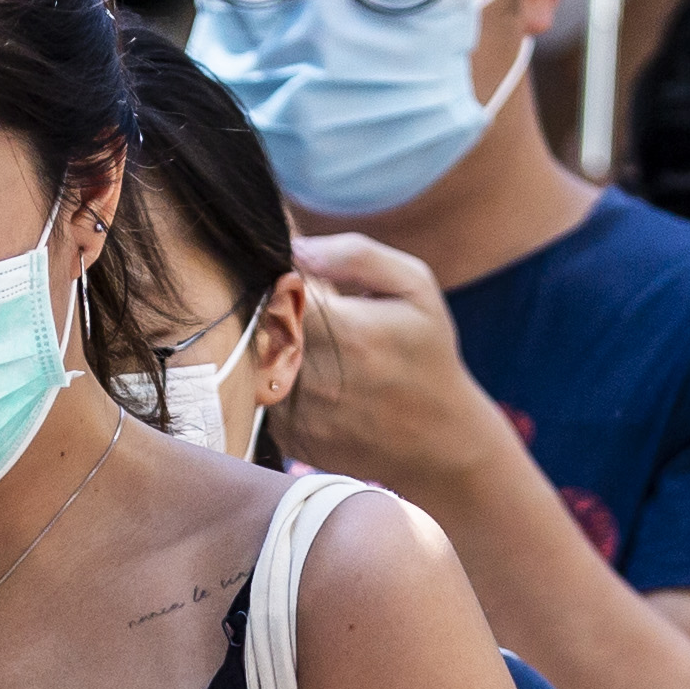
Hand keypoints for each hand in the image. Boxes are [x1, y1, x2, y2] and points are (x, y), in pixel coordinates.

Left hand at [271, 235, 514, 489]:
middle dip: (268, 307)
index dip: (275, 272)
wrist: (438, 442)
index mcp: (344, 331)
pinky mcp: (286, 436)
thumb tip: (297, 247)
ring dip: (268, 343)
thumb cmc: (427, 355)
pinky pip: (260, 392)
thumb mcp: (415, 290)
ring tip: (311, 345)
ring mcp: (296, 412)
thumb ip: (357, 255)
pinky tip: (314, 380)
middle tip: (298, 308)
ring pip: (251, 357)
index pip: (273, 285)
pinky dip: (275, 378)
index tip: (293, 274)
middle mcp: (313, 375)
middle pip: (254, 321)